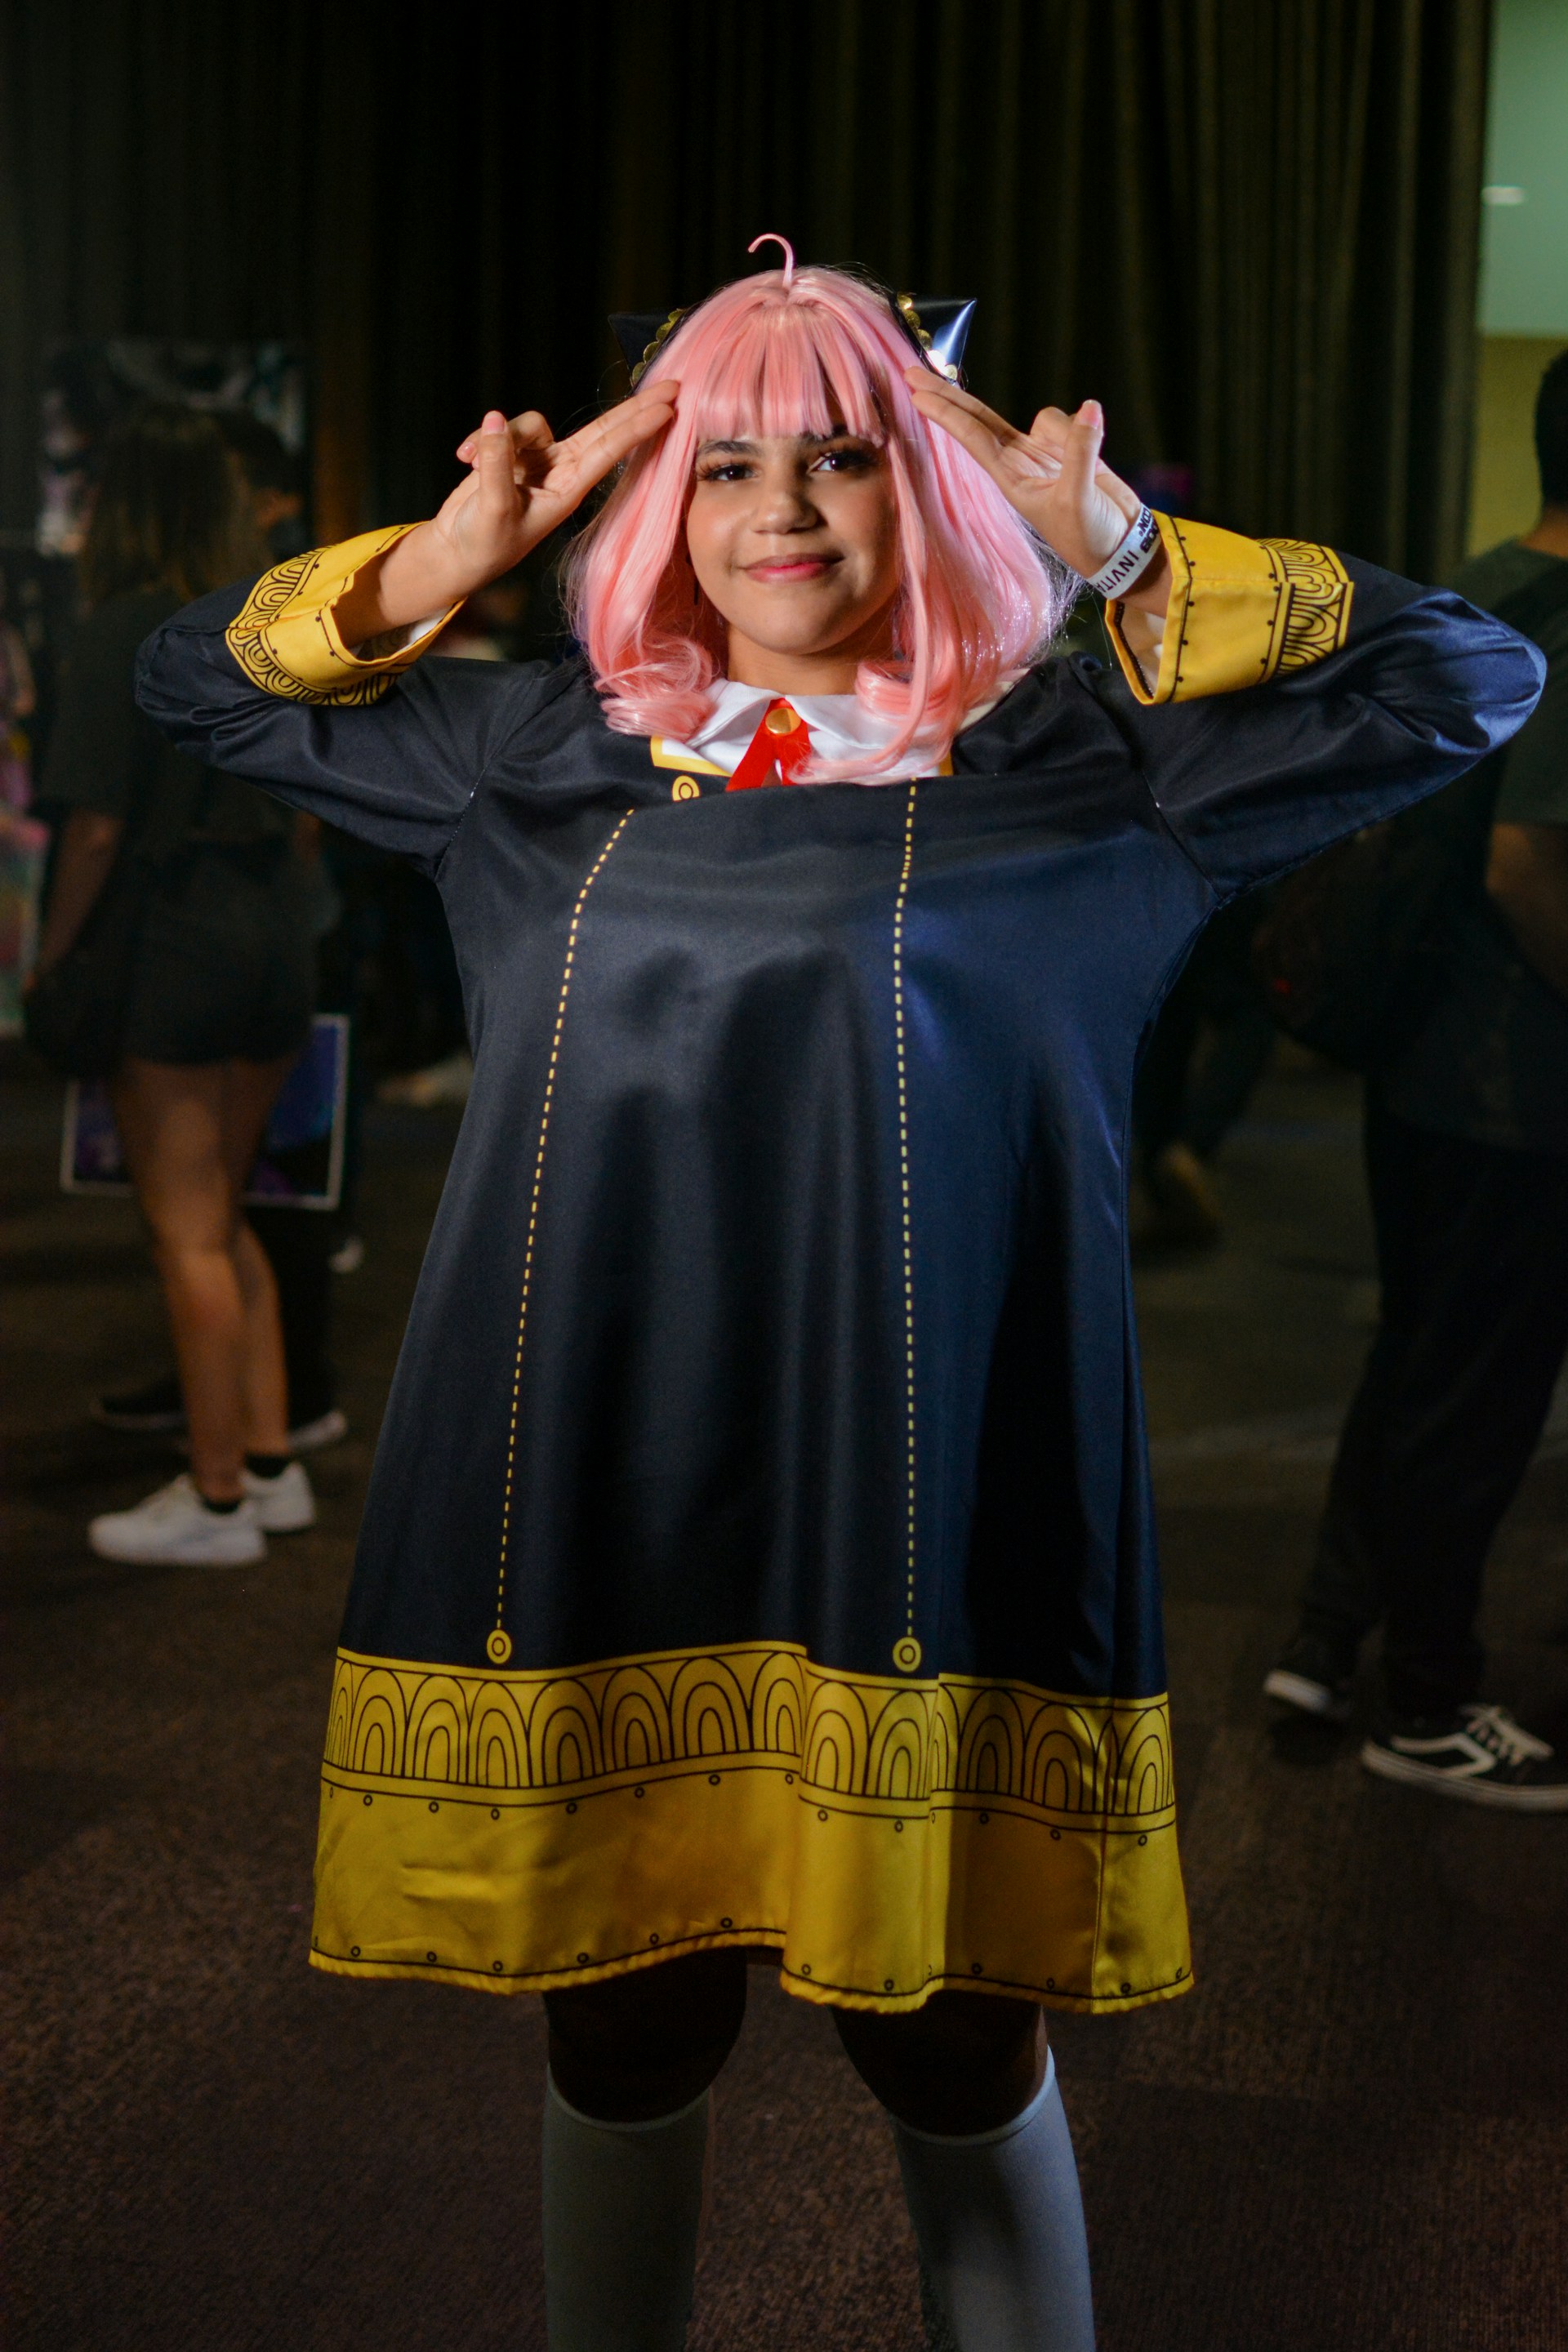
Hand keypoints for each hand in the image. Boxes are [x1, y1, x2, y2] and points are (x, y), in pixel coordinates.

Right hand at [353, 381, 679, 637]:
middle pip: (603, 430)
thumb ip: (497, 463)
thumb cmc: (483, 543)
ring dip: (500, 436)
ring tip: (471, 463)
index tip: (669, 408)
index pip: (610, 451)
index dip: (638, 428)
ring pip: (531, 424)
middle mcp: (561, 472)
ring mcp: (539, 461)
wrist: (457, 552)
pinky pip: (502, 429)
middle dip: (634, 408)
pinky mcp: (514, 454)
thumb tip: (495, 420)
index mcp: (568, 491)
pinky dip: (480, 439)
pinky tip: (463, 459)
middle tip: (673, 385)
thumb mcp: (492, 507)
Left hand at [904, 370, 1168, 613]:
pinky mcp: (1070, 449)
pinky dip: (1088, 428)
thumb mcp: (1079, 498)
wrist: (1119, 546)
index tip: (915, 393)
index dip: (945, 413)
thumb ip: (1081, 451)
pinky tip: (1097, 456)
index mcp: (1010, 478)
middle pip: (978, 419)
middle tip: (912, 372)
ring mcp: (1043, 455)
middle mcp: (1019, 462)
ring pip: (1046, 418)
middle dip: (948, 396)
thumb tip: (1090, 407)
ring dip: (1068, 432)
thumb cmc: (1089, 535)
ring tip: (1087, 469)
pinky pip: (1075, 421)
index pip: (971, 437)